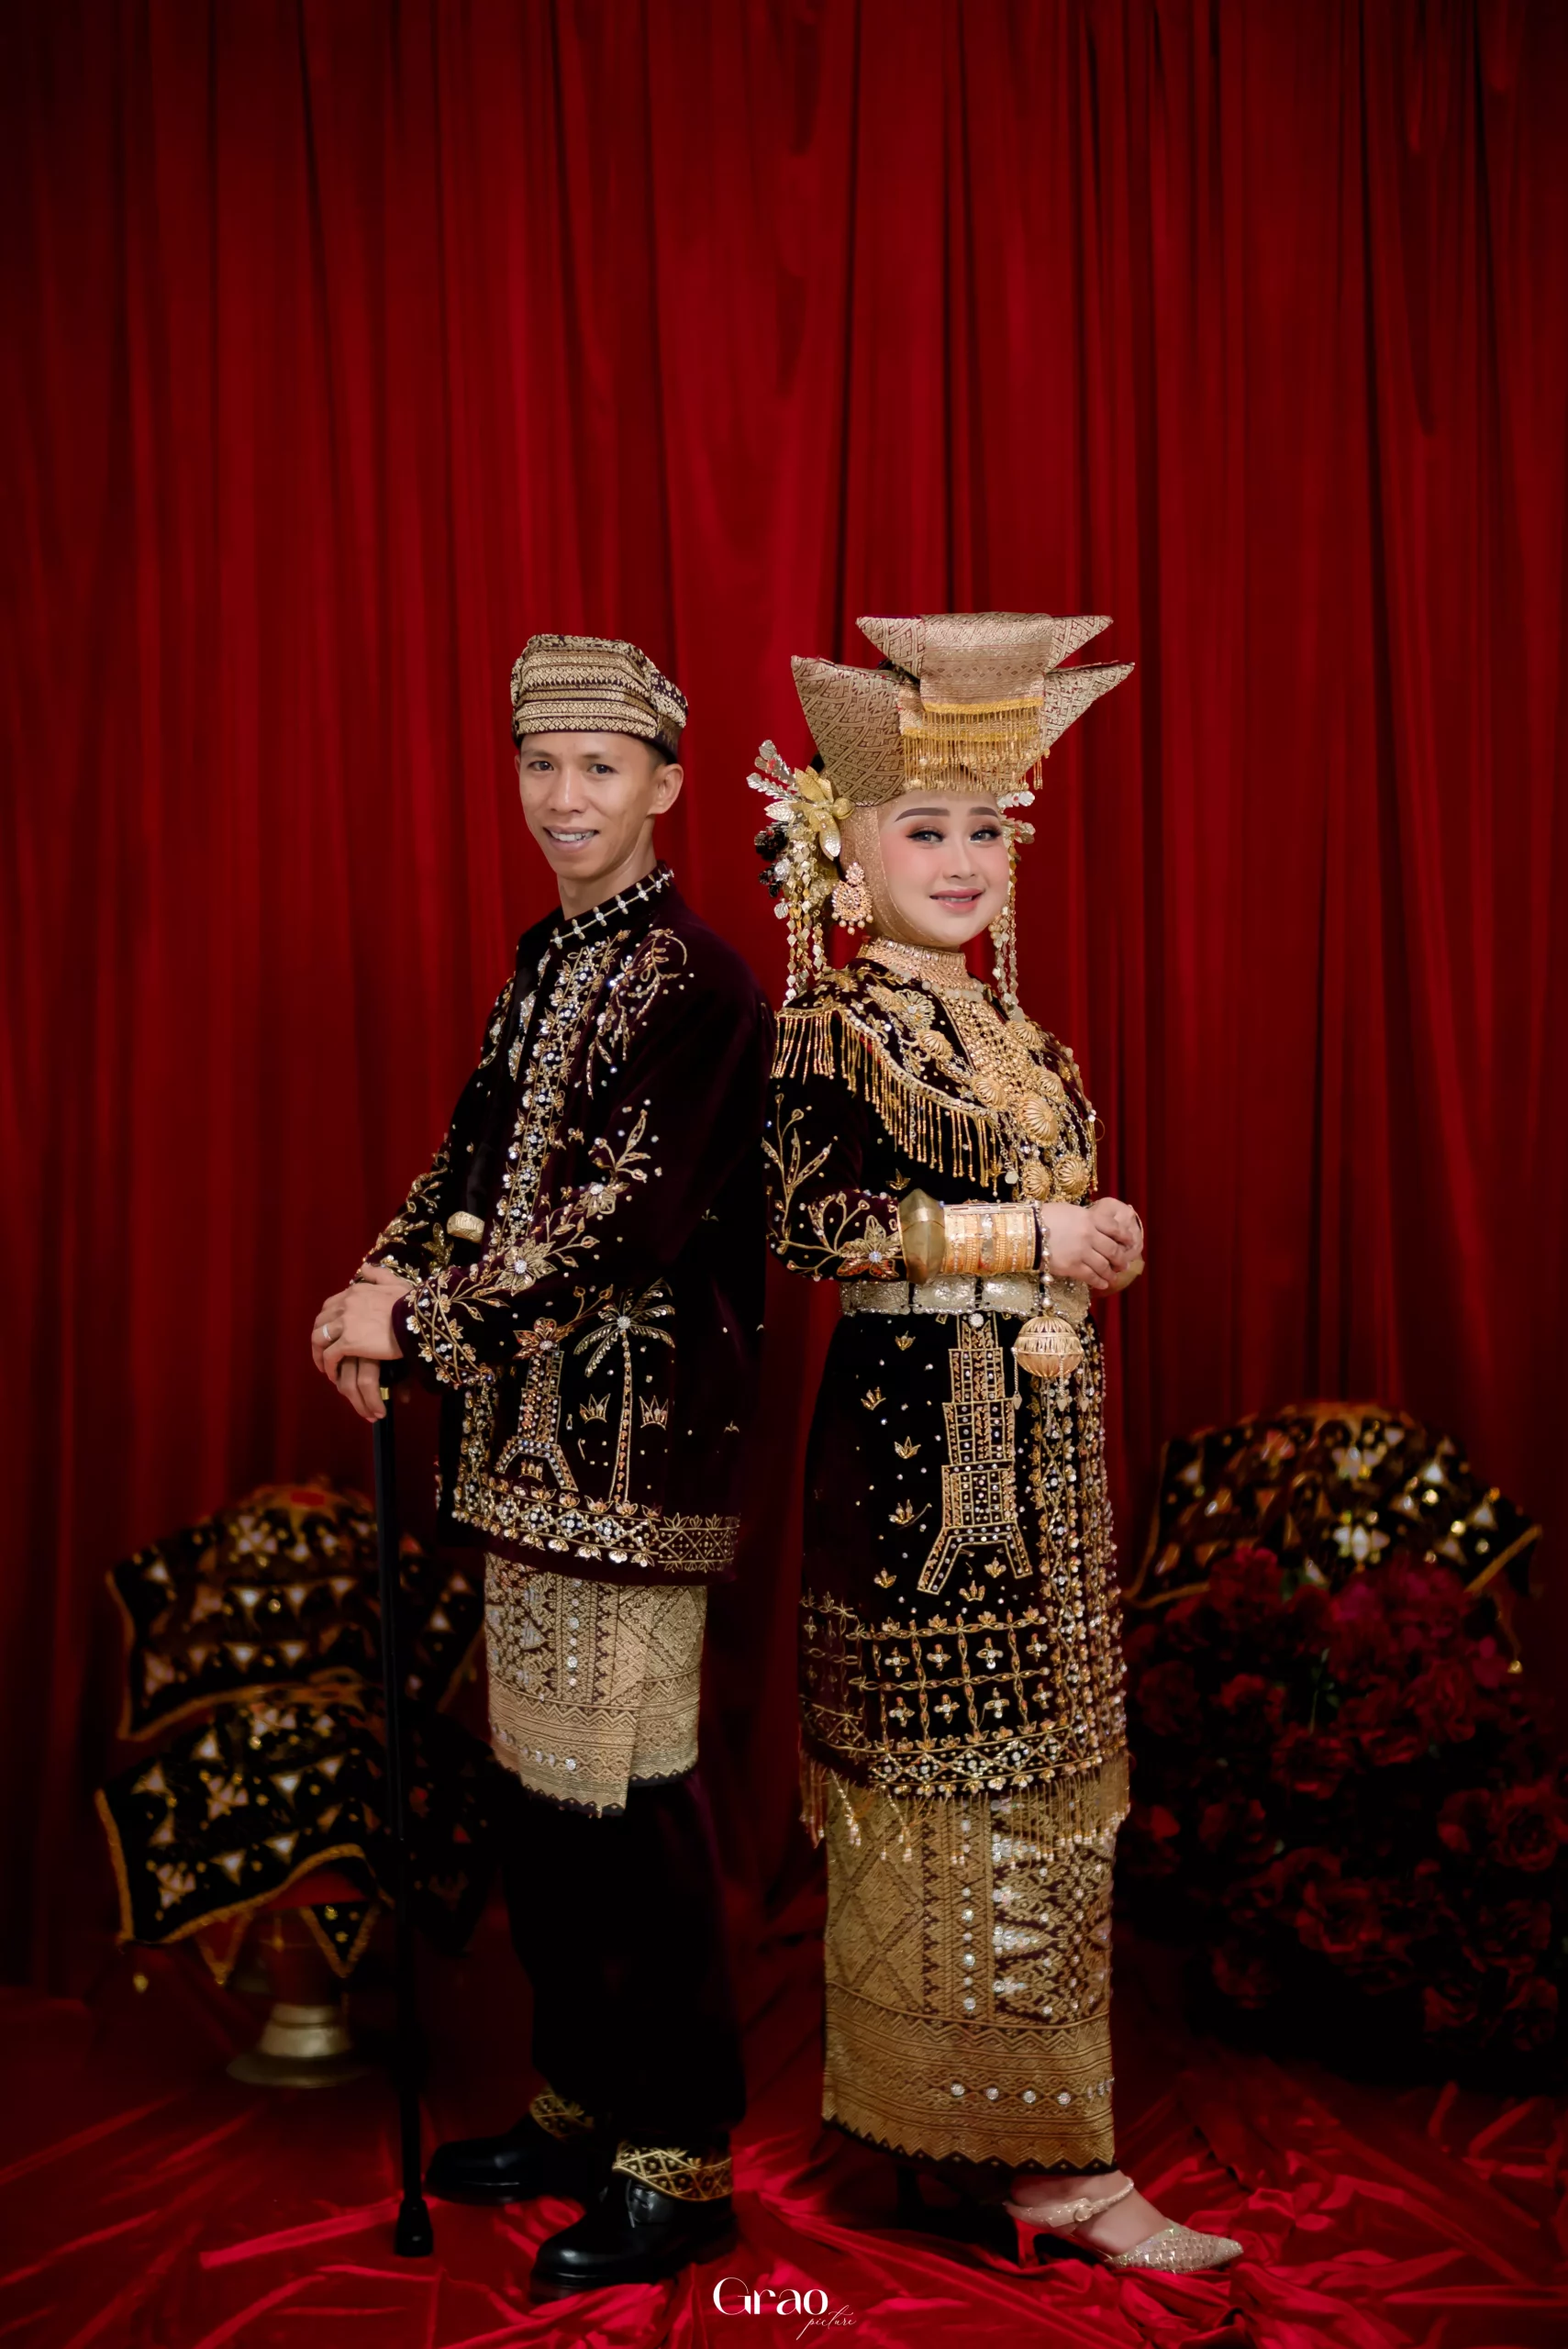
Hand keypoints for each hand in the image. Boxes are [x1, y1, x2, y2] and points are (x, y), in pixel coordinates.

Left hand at [312, 1265, 411, 1418]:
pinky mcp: (348, 1342)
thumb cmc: (411, 1302)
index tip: (331, 1334)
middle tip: (324, 1351)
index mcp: (354, 1291)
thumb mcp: (395, 1283)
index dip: (327, 1321)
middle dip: (319, 1338)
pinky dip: (328, 1366)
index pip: (330, 1306)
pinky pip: (329, 1356)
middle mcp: (345, 1304)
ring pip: (319, 1339)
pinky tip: (333, 1375)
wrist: (417, 1319)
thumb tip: (364, 1267)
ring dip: (318, 1353)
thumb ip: (378, 1275)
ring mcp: (344, 1323)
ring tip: (325, 1366)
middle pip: (320, 1322)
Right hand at [1037, 1198, 1140, 1291]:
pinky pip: (1091, 1276)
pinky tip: (1102, 1284)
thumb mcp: (1068, 1211)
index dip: (1125, 1237)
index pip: (1115, 1228)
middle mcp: (1089, 1235)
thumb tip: (1094, 1224)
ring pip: (1104, 1265)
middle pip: (1113, 1249)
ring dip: (1111, 1273)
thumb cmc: (1043, 1217)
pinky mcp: (1072, 1267)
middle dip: (1121, 1259)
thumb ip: (1084, 1218)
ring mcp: (1082, 1252)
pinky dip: (1099, 1281)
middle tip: (1124, 1264)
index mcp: (1089, 1218)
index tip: (1130, 1242)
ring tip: (1114, 1277)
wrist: (1026, 1231)